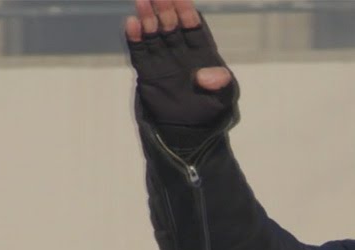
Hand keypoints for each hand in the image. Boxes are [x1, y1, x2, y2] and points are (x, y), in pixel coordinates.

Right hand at [126, 0, 235, 128]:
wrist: (190, 133)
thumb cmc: (211, 111)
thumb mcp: (223, 99)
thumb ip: (220, 84)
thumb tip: (209, 75)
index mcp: (201, 53)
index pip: (194, 28)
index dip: (188, 13)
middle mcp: (180, 52)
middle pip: (172, 26)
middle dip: (166, 10)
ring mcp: (163, 61)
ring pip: (154, 35)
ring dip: (148, 19)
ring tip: (142, 2)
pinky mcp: (148, 73)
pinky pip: (140, 53)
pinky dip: (135, 39)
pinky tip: (131, 23)